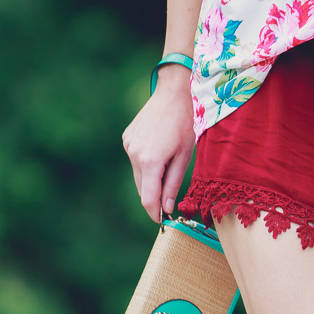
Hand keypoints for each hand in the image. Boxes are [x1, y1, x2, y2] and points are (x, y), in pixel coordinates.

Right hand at [122, 65, 195, 221]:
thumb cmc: (186, 123)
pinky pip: (136, 159)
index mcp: (150, 160)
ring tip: (168, 167)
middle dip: (154, 197)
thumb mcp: (185, 156)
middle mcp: (134, 154)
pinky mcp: (127, 137)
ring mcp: (128, 144)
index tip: (163, 222)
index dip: (155, 214)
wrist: (175, 92)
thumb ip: (173, 184)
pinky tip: (160, 151)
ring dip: (151, 178)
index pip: (148, 198)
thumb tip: (166, 208)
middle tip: (169, 201)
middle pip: (142, 188)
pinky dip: (146, 163)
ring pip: (138, 174)